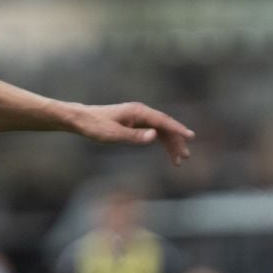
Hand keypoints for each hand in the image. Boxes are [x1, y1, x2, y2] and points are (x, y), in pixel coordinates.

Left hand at [73, 103, 194, 165]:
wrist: (82, 120)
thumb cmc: (95, 126)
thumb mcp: (114, 134)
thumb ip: (135, 136)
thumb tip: (154, 136)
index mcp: (138, 112)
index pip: (163, 121)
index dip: (178, 129)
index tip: (190, 137)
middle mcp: (141, 112)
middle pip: (165, 126)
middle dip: (177, 141)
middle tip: (186, 157)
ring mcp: (139, 118)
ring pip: (161, 131)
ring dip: (171, 145)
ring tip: (179, 160)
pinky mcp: (136, 124)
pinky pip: (154, 133)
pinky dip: (162, 143)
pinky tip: (168, 153)